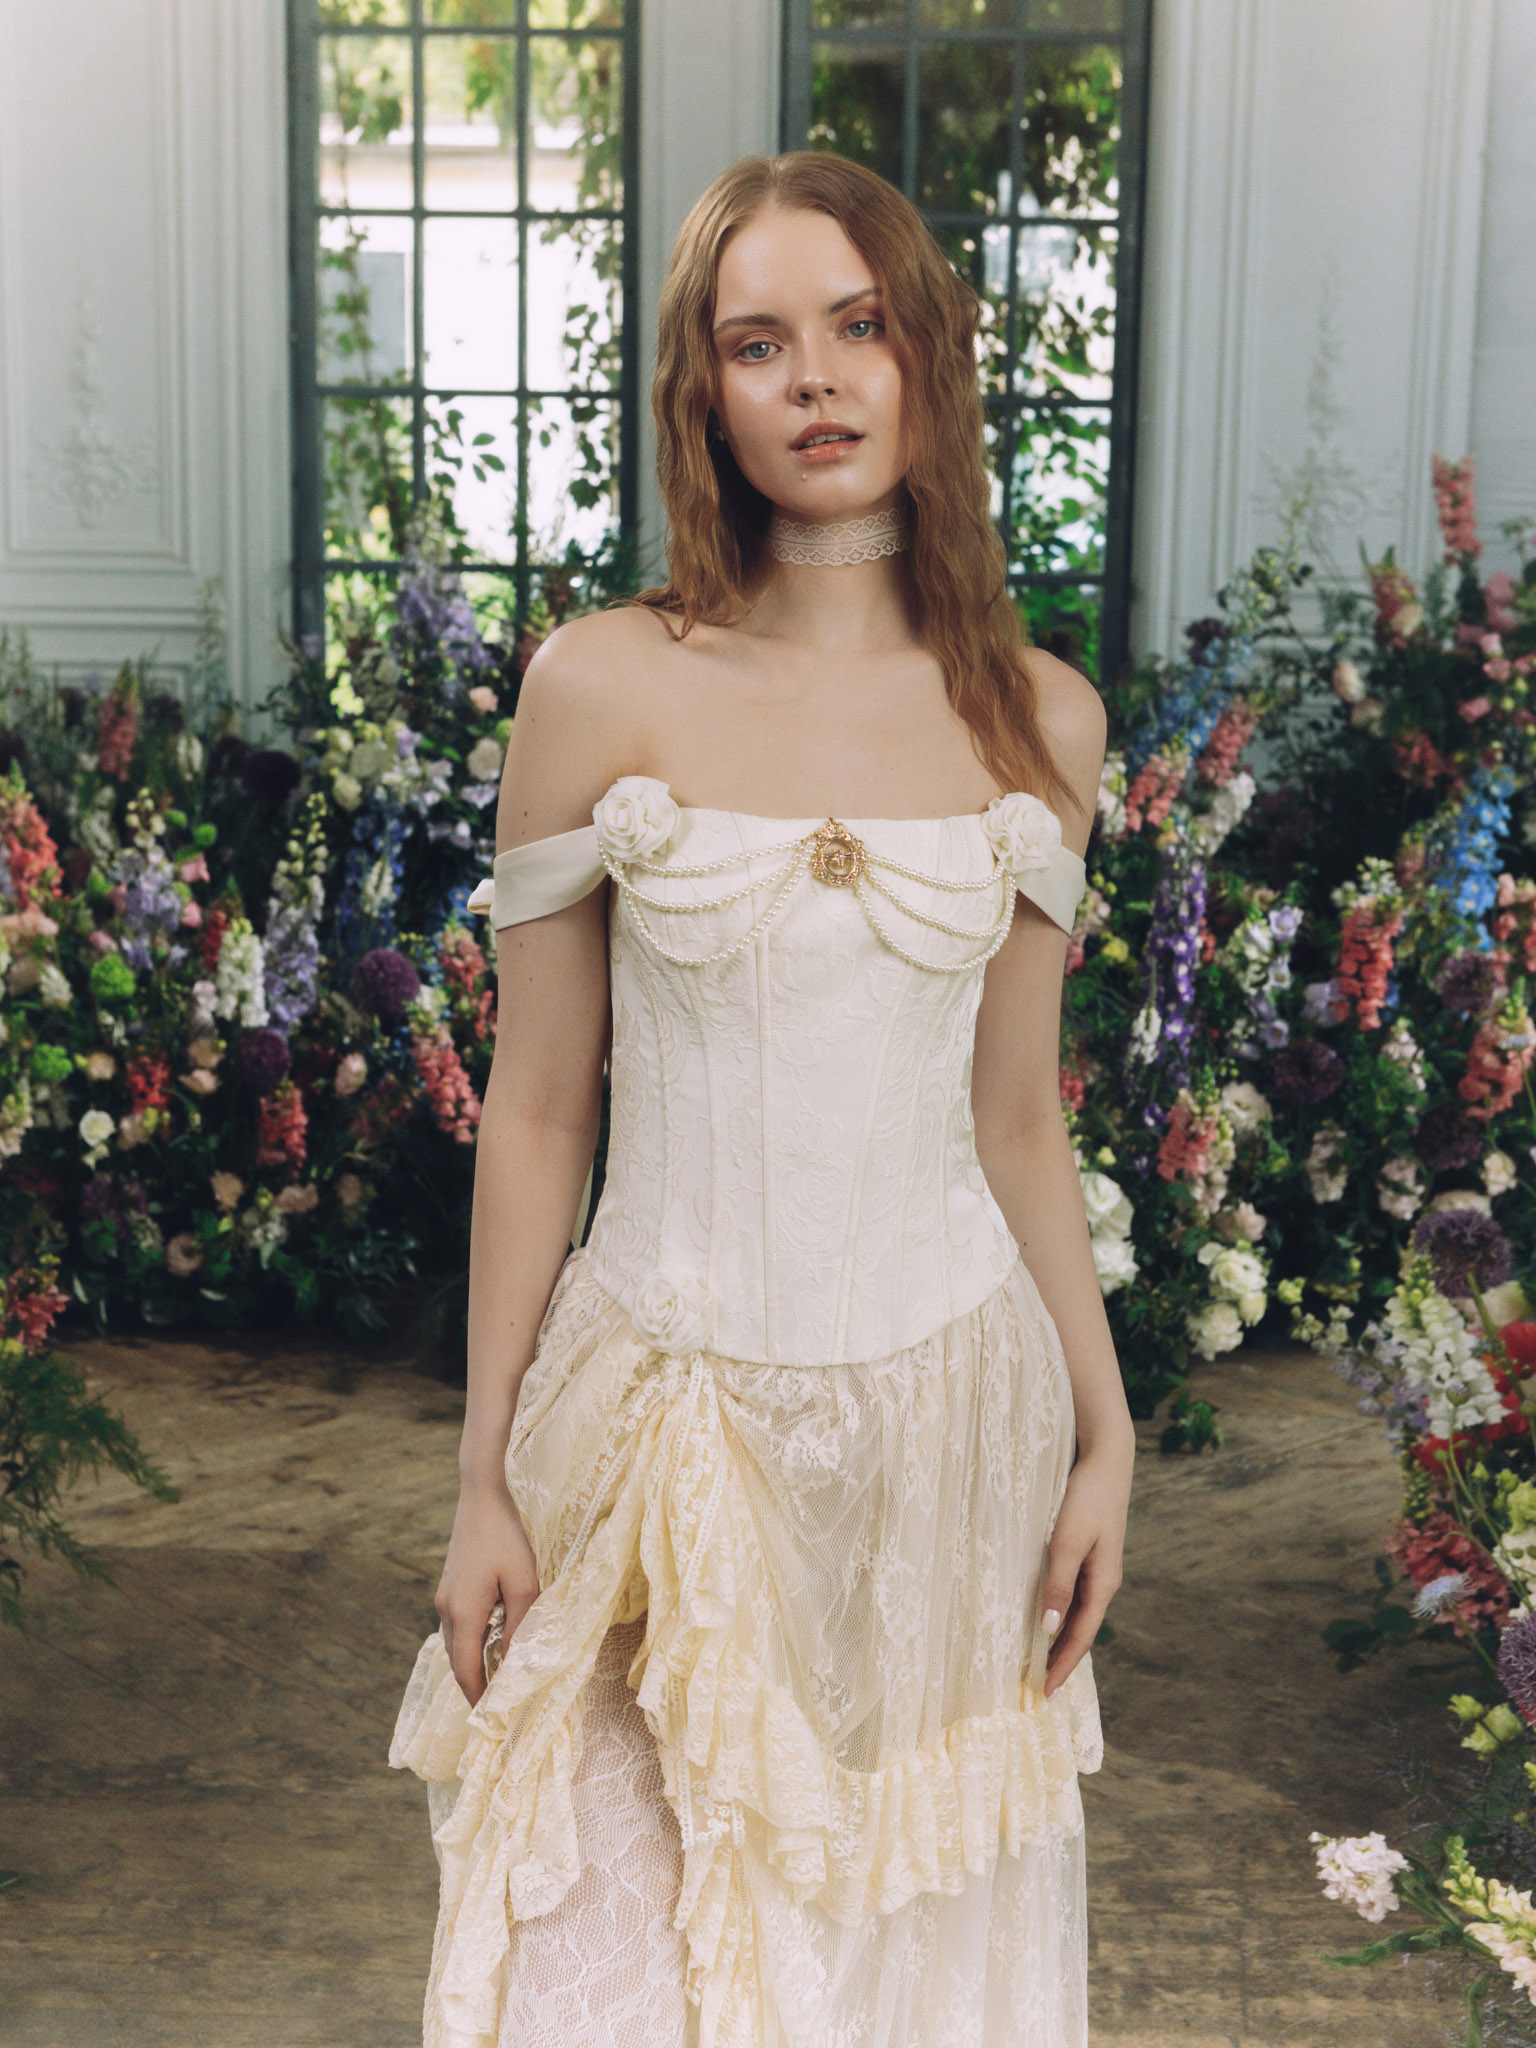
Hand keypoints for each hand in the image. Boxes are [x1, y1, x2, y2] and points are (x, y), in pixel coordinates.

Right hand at [435, 1482, 540, 1706]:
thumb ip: (520, 1624)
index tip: (492, 1721)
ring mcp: (444, 1597)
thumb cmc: (507, 1537)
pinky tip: (492, 1646)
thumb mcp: (523, 1582)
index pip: (466, 1670)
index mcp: (463, 1613)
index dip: (478, 1698)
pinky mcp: (449, 1587)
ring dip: (472, 1666)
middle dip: (474, 1687)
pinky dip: (471, 1645)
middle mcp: (446, 1609)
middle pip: (457, 1661)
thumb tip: (518, 1661)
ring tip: (497, 1684)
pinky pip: (458, 1627)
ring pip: (456, 1644)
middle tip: (496, 1710)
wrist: (482, 1497)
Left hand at [1039, 1443, 1131, 1700]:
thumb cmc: (1086, 1497)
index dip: (1063, 1666)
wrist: (1105, 1457)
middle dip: (1063, 1660)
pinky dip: (1061, 1613)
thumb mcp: (1066, 1541)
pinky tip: (1047, 1616)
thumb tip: (1048, 1629)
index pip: (1081, 1637)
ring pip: (1078, 1613)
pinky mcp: (1087, 1551)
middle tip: (1040, 1689)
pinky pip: (1073, 1593)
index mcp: (1103, 1583)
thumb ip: (1057, 1584)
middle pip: (1081, 1630)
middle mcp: (1103, 1580)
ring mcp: (1096, 1566)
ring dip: (1061, 1638)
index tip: (1046, 1694)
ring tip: (1041, 1662)